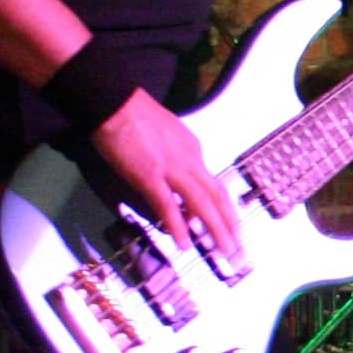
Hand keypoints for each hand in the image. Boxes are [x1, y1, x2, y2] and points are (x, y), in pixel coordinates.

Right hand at [92, 91, 242, 254]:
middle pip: (217, 197)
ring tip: (224, 252)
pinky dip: (178, 226)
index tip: (230, 228)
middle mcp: (190, 160)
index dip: (224, 209)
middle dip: (231, 226)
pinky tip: (184, 243)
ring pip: (202, 204)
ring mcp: (171, 168)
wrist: (114, 100)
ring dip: (216, 231)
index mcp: (192, 150)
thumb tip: (175, 180)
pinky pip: (168, 205)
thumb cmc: (133, 114)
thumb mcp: (165, 135)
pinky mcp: (149, 175)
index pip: (213, 185)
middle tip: (238, 250)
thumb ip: (174, 156)